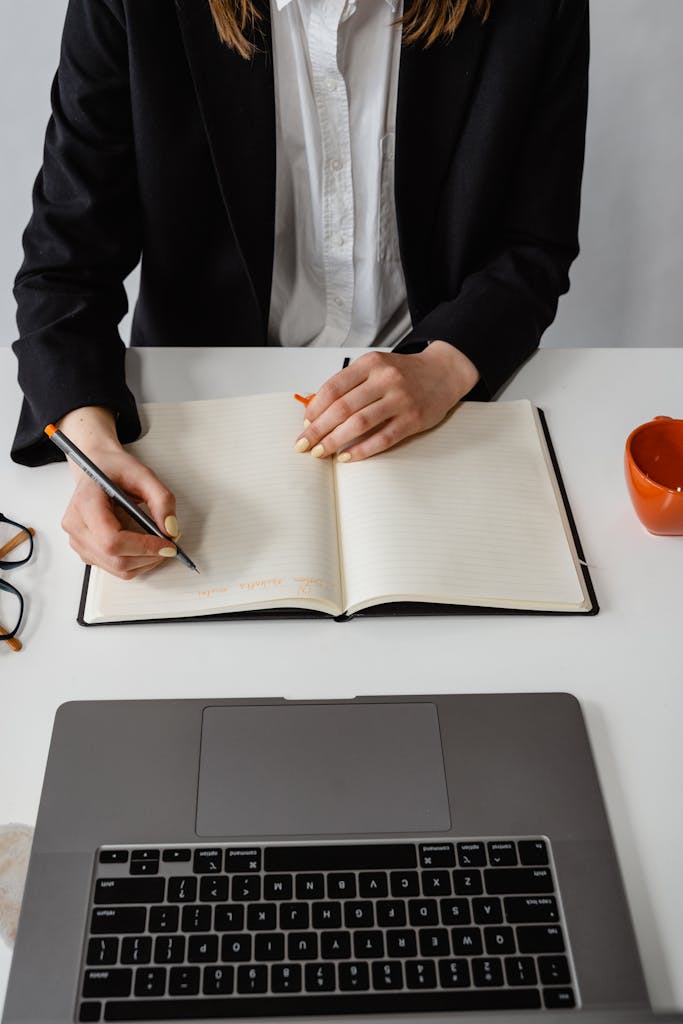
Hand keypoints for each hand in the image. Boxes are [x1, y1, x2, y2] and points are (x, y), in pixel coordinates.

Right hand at [58, 407, 178, 579]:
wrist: (97, 468)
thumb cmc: (114, 469)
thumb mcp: (143, 475)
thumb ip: (162, 500)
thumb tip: (170, 530)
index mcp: (85, 503)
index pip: (112, 540)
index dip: (143, 547)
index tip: (167, 544)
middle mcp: (76, 525)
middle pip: (115, 559)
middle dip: (148, 556)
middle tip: (169, 545)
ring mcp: (78, 541)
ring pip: (116, 568)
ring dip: (144, 562)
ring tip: (159, 545)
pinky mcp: (85, 550)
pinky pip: (113, 567)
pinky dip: (135, 562)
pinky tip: (144, 547)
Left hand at [295, 342, 479, 460]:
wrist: (443, 373)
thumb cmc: (403, 374)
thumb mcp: (375, 368)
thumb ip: (350, 385)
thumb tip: (316, 412)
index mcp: (371, 364)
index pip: (333, 388)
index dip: (315, 409)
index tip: (304, 424)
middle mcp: (385, 379)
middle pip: (342, 408)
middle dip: (318, 429)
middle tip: (304, 445)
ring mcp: (400, 399)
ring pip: (359, 423)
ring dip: (335, 441)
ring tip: (321, 452)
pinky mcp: (413, 419)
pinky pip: (382, 438)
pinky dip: (361, 450)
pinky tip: (347, 457)